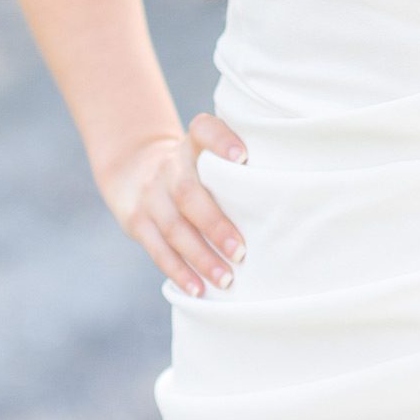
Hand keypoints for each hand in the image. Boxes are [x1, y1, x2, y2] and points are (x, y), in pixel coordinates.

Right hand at [99, 113, 249, 297]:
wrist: (134, 168)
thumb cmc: (193, 166)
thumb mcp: (205, 150)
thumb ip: (233, 162)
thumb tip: (286, 191)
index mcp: (191, 144)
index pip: (204, 131)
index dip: (221, 141)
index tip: (244, 157)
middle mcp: (169, 166)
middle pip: (188, 194)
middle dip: (215, 225)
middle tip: (242, 252)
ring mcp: (150, 194)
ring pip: (173, 227)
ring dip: (201, 257)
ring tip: (227, 279)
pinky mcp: (137, 221)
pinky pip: (158, 250)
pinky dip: (179, 271)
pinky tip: (198, 289)